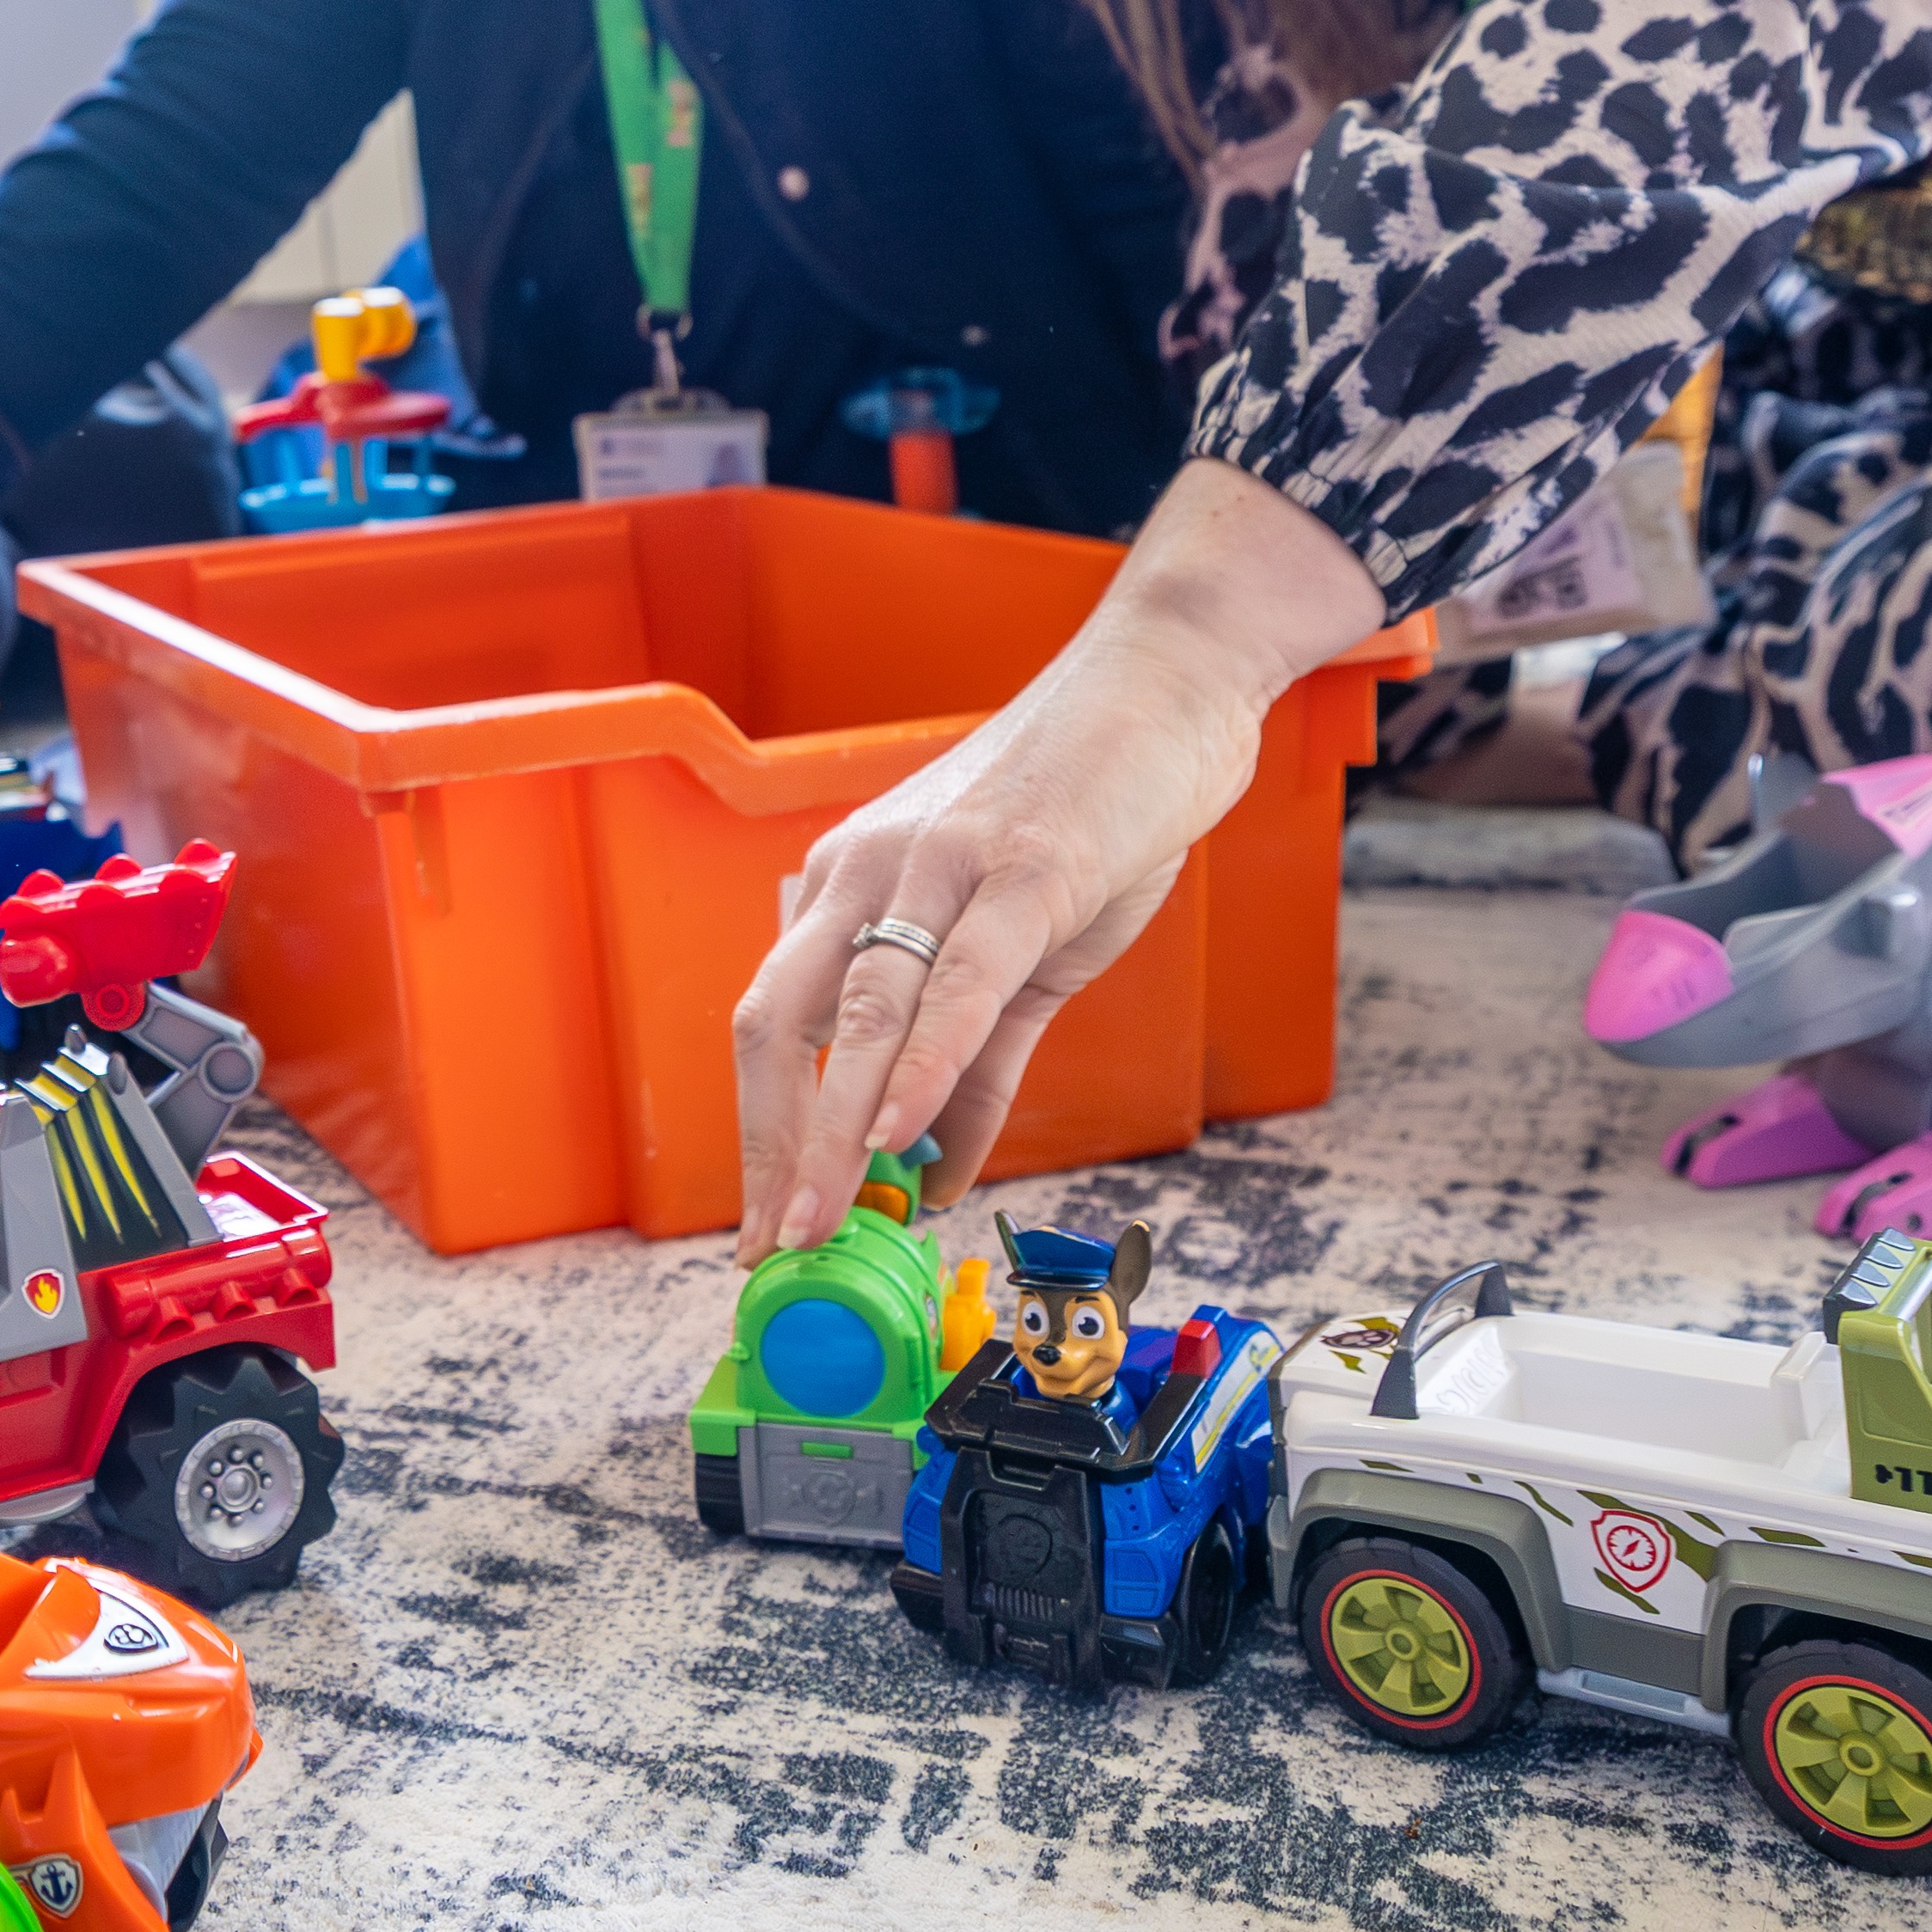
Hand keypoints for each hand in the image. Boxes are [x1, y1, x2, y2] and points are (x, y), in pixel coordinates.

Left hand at [728, 465, 1391, 1254]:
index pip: (777, 1024)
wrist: (1169, 685)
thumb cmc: (1090, 811)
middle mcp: (870, 870)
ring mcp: (942, 865)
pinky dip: (925, 1064)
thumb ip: (977, 1062)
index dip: (762, 1132)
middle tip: (778, 1246)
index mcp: (853, 886)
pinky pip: (959, 981)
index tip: (765, 1224)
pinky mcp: (1026, 867)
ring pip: (864, 1014)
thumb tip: (940, 1170)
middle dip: (772, 1149)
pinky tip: (906, 1133)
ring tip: (825, 1220)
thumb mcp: (1018, 950)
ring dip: (835, 1131)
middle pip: (783, 1025)